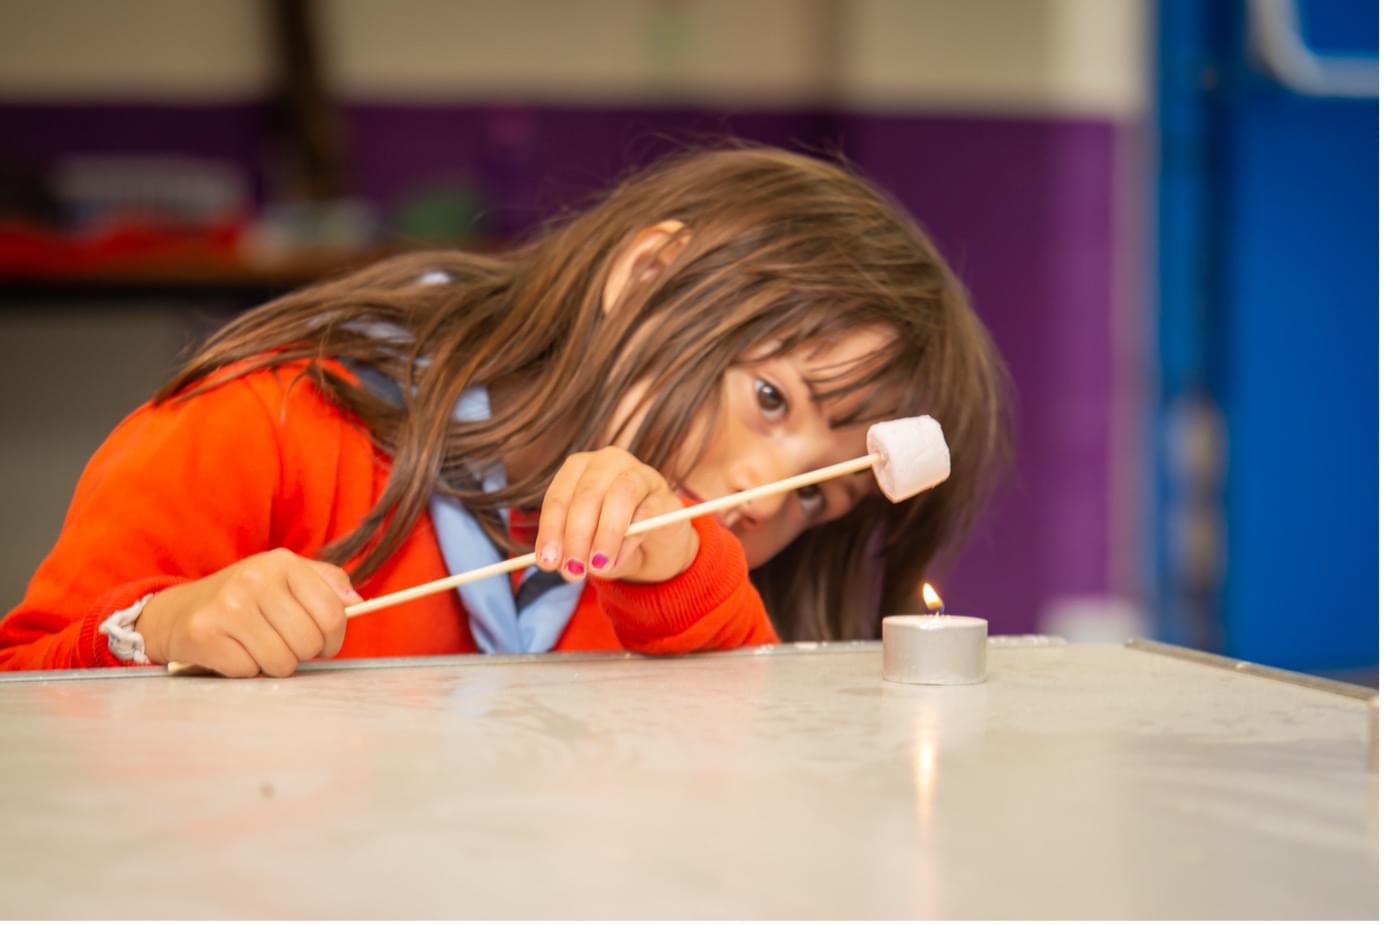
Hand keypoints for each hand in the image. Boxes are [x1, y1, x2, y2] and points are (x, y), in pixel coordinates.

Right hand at [136, 549, 360, 676]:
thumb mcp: (286, 577)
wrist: (180, 611)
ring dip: (275, 663)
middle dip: (303, 652)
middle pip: (309, 642)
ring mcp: (229, 607)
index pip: (333, 613)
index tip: (326, 643)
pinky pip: (251, 672)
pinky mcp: (206, 635)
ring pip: (282, 662)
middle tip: (288, 644)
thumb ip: (327, 584)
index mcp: (283, 563)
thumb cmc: (245, 597)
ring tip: (260, 646)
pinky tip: (236, 651)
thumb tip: (357, 602)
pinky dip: (248, 669)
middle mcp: (255, 580)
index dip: (335, 637)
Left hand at [536, 447, 698, 583]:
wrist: (654, 544)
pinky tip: (618, 560)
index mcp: (577, 469)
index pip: (558, 497)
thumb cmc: (610, 538)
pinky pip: (647, 513)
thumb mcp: (585, 545)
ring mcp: (638, 473)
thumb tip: (560, 563)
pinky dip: (630, 540)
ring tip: (598, 567)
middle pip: (587, 495)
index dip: (551, 530)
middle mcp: (606, 462)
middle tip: (573, 570)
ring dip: (605, 534)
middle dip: (577, 536)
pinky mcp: (663, 494)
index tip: (548, 562)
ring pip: (619, 496)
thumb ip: (573, 551)